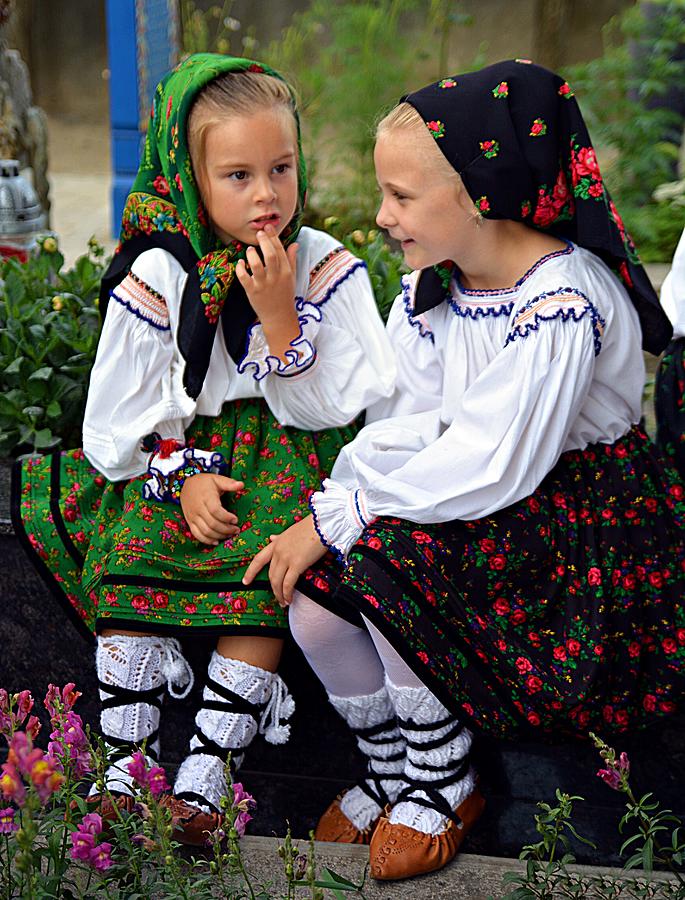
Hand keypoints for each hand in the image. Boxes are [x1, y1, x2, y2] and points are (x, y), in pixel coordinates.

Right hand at [180, 473, 243, 544]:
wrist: (185, 485)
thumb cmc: (204, 482)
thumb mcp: (217, 479)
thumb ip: (229, 483)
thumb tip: (242, 485)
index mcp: (206, 498)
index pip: (216, 511)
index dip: (227, 517)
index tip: (235, 519)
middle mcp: (198, 509)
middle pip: (212, 524)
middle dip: (226, 529)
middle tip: (236, 530)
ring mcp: (193, 517)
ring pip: (206, 531)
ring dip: (219, 536)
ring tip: (229, 535)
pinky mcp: (189, 522)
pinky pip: (197, 534)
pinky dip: (207, 540)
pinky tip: (216, 541)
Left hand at [235, 225, 299, 359]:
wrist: (279, 317)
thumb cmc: (285, 295)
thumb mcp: (292, 277)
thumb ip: (292, 259)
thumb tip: (295, 243)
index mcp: (286, 272)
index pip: (280, 250)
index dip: (273, 237)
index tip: (267, 227)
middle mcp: (275, 277)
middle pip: (270, 255)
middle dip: (264, 241)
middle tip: (258, 233)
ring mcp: (263, 285)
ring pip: (257, 265)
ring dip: (252, 254)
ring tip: (250, 250)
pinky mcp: (252, 292)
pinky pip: (244, 277)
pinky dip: (241, 268)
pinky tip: (240, 263)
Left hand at [242, 514, 326, 606]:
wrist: (322, 524)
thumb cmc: (310, 527)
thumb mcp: (291, 531)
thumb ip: (280, 538)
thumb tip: (272, 538)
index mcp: (276, 543)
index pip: (259, 559)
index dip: (251, 571)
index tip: (245, 581)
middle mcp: (278, 551)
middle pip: (270, 574)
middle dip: (273, 589)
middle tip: (277, 598)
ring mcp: (286, 558)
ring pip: (277, 581)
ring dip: (279, 594)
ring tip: (284, 602)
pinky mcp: (297, 564)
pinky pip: (288, 583)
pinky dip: (287, 593)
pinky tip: (289, 599)